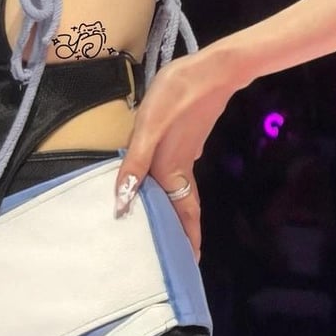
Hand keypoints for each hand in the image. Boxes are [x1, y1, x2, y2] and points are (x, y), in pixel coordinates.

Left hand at [114, 46, 238, 262]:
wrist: (213, 70)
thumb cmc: (177, 96)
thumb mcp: (148, 127)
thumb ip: (135, 164)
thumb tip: (122, 204)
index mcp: (171, 169)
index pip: (183, 214)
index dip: (186, 239)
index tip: (189, 265)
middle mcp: (182, 165)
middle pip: (184, 206)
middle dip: (181, 230)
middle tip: (176, 252)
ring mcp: (188, 150)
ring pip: (181, 188)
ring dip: (175, 208)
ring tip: (162, 221)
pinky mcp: (189, 136)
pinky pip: (180, 171)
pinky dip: (172, 185)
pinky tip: (159, 178)